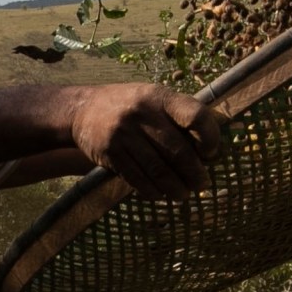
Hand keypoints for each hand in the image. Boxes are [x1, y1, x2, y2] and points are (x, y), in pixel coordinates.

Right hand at [68, 84, 226, 198]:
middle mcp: (142, 113)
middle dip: (194, 172)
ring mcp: (124, 133)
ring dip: (175, 187)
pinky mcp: (110, 152)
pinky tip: (160, 195)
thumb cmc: (129, 106)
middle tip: (201, 184)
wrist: (81, 109)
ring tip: (183, 195)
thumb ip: (178, 117)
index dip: (209, 137)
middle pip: (177, 150)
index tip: (210, 153)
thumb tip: (209, 149)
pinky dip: (152, 191)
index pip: (195, 115)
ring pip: (158, 169)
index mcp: (159, 96)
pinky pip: (137, 178)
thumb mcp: (153, 99)